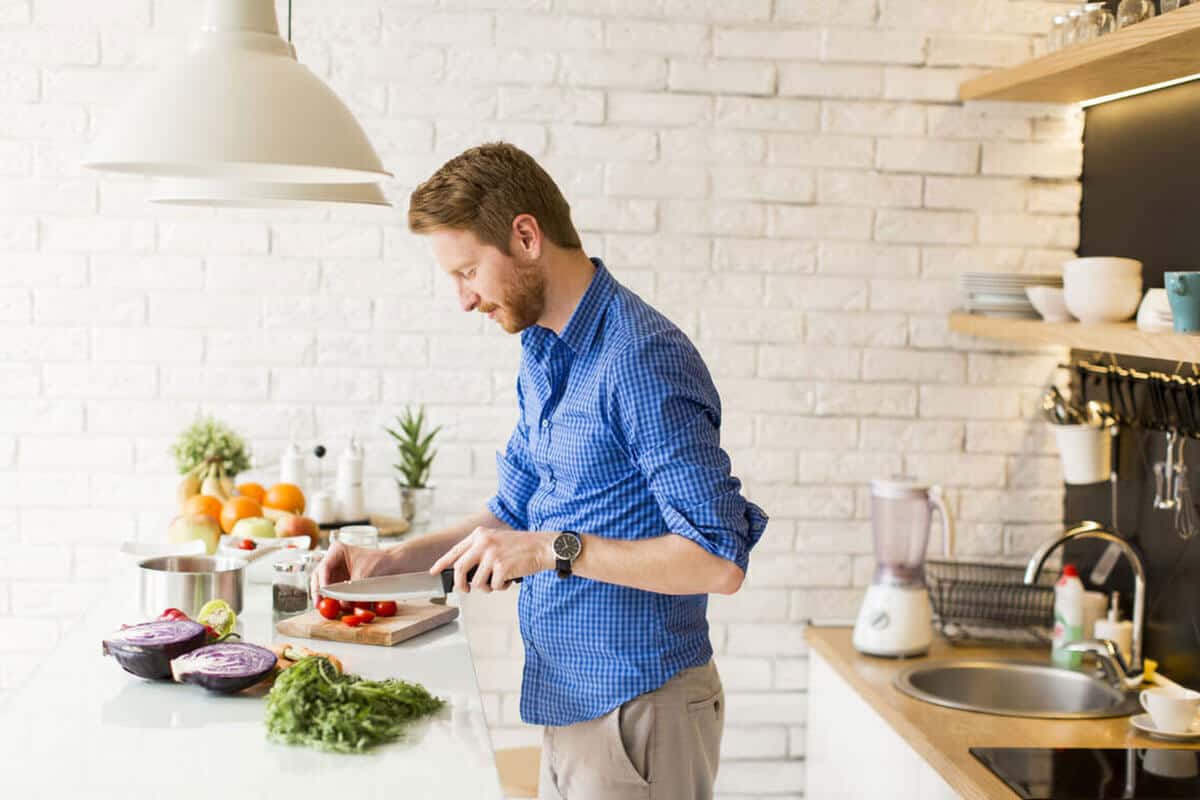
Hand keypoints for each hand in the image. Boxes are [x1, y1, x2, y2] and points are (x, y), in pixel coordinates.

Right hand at [310, 541, 387, 600]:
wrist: (393, 564)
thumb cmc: (379, 562)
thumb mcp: (363, 575)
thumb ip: (350, 590)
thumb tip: (341, 604)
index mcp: (337, 550)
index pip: (324, 567)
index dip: (321, 582)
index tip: (323, 594)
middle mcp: (333, 560)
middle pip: (319, 576)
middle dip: (318, 591)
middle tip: (318, 604)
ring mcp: (336, 571)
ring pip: (325, 585)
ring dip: (325, 597)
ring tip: (325, 608)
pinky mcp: (341, 581)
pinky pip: (334, 591)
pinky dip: (334, 599)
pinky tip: (335, 607)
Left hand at [429, 527, 554, 592]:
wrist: (542, 547)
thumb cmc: (521, 546)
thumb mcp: (496, 540)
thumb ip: (479, 550)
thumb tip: (462, 571)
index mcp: (480, 534)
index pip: (455, 551)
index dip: (442, 563)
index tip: (434, 571)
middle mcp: (483, 543)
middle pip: (460, 569)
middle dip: (460, 584)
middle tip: (465, 589)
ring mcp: (492, 555)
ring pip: (477, 582)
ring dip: (486, 587)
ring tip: (498, 581)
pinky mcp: (502, 567)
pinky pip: (493, 586)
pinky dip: (501, 587)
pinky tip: (509, 580)